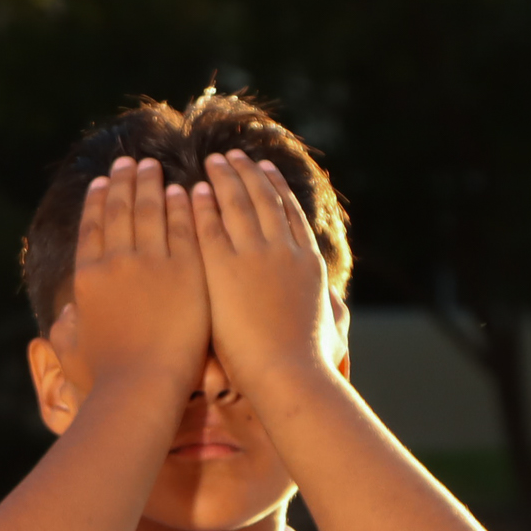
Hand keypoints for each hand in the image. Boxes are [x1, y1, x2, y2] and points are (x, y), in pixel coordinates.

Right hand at [71, 155, 210, 397]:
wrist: (142, 388)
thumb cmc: (105, 380)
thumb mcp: (73, 352)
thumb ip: (66, 329)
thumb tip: (65, 315)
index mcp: (88, 278)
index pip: (92, 227)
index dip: (97, 200)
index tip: (102, 181)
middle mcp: (116, 262)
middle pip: (120, 210)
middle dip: (125, 181)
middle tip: (130, 161)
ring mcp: (152, 263)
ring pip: (151, 210)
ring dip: (151, 183)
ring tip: (154, 166)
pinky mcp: (185, 270)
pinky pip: (184, 227)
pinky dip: (182, 206)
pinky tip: (184, 191)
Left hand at [193, 149, 339, 395]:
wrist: (289, 375)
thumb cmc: (309, 366)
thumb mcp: (330, 331)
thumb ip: (330, 313)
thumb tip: (337, 308)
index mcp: (310, 264)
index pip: (290, 216)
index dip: (277, 190)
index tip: (266, 170)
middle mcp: (285, 252)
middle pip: (264, 201)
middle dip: (247, 175)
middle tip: (234, 155)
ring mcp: (256, 257)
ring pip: (238, 205)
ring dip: (225, 179)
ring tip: (213, 161)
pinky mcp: (226, 269)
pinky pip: (211, 228)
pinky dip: (203, 206)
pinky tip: (193, 191)